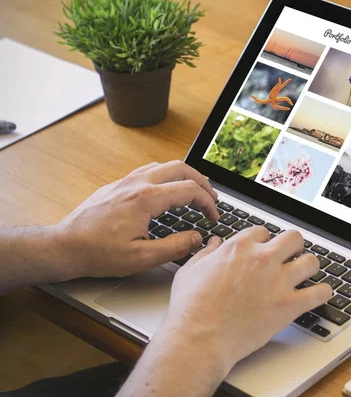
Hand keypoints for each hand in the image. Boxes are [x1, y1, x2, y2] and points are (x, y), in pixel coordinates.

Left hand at [52, 160, 218, 279]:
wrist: (65, 246)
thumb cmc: (98, 253)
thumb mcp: (141, 258)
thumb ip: (174, 247)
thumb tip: (197, 238)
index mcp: (146, 199)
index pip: (189, 190)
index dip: (208, 203)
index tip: (213, 216)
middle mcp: (137, 183)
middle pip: (181, 168)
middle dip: (202, 182)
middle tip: (211, 198)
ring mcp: (126, 181)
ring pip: (164, 165)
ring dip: (184, 176)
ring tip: (195, 191)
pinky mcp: (117, 185)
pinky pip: (149, 170)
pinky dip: (166, 176)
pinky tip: (167, 189)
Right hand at [165, 227, 331, 373]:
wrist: (199, 338)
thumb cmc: (191, 308)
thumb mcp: (190, 271)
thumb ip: (205, 253)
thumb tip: (213, 243)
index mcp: (239, 247)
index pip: (263, 232)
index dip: (264, 241)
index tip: (264, 250)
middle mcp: (263, 259)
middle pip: (294, 238)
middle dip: (293, 246)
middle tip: (290, 256)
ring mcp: (278, 281)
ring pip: (311, 261)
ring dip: (310, 267)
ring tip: (307, 273)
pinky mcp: (289, 305)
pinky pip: (319, 293)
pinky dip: (323, 293)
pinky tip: (321, 294)